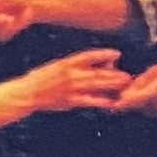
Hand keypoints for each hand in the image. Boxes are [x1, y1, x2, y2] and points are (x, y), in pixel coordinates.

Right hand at [18, 47, 133, 114]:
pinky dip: (101, 101)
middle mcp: (71, 73)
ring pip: (96, 85)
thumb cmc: (41, 79)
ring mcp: (72, 87)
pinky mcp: (70, 100)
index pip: (89, 55)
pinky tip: (111, 103)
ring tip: (125, 85)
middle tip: (128, 75)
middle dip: (114, 73)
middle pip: (97, 71)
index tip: (117, 54)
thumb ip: (72, 66)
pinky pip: (89, 101)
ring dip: (112, 85)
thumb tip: (86, 66)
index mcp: (67, 62)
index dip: (104, 54)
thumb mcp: (56, 66)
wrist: (28, 92)